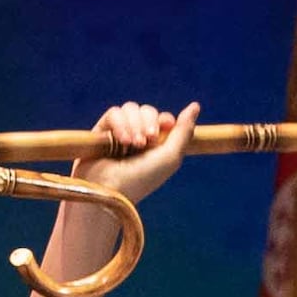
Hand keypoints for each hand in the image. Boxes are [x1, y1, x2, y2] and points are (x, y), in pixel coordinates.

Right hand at [74, 100, 194, 203]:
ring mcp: (118, 134)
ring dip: (134, 124)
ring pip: (130, 109)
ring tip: (132, 144)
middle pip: (147, 110)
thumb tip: (195, 105)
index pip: (162, 118)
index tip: (163, 129)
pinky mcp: (101, 131)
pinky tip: (120, 140)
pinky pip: (114, 113)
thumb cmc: (143, 178)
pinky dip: (120, 124)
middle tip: (146, 142)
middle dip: (149, 122)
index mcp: (155, 144)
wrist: (111, 190)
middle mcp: (137, 137)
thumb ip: (184, 130)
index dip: (163, 119)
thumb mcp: (171, 157)